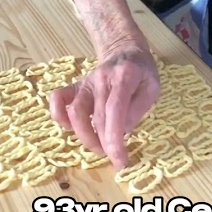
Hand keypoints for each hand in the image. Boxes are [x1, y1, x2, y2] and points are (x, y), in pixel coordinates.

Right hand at [49, 42, 159, 168]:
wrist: (125, 50)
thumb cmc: (142, 73)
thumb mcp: (152, 88)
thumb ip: (139, 109)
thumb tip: (122, 131)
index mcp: (124, 76)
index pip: (115, 111)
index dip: (114, 140)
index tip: (120, 161)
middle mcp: (101, 78)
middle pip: (96, 118)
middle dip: (104, 144)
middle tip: (115, 157)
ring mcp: (85, 81)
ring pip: (75, 113)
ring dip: (85, 137)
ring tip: (99, 147)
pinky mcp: (75, 86)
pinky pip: (58, 99)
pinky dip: (59, 116)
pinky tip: (71, 129)